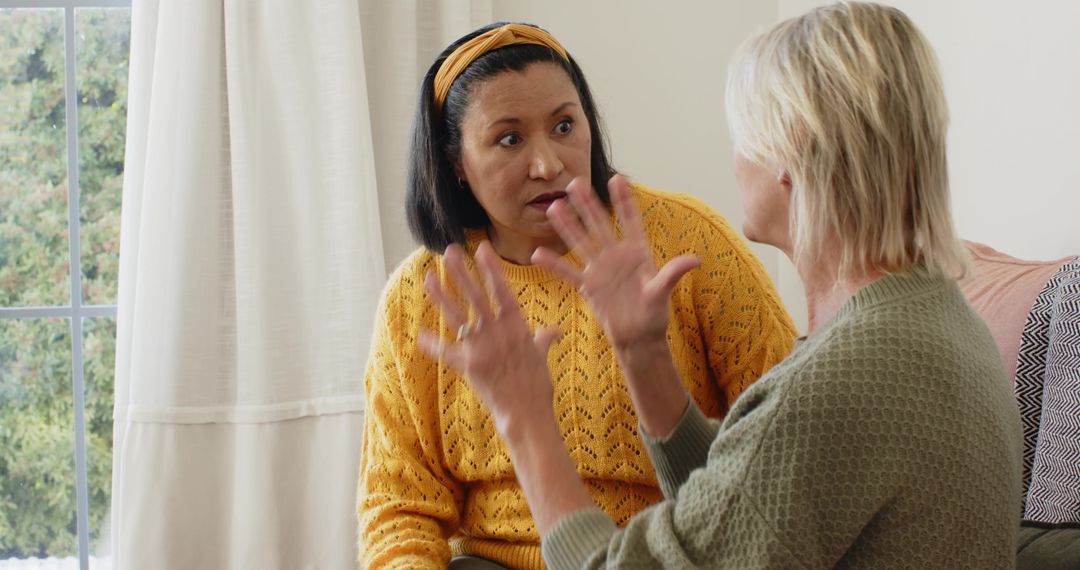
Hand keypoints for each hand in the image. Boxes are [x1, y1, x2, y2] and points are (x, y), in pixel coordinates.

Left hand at [417, 242, 560, 436]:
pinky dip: (432, 344)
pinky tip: (420, 334)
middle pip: (476, 294)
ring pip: (457, 314)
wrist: (528, 412)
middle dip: (462, 271)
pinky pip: (446, 352)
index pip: (502, 288)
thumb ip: (546, 338)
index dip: (491, 267)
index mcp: (517, 324)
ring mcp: (482, 347)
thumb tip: (555, 331)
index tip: (482, 248)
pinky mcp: (469, 366)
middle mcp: (498, 331)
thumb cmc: (538, 384)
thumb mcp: (542, 355)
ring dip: (441, 294)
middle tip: (450, 251)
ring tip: (429, 275)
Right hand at [533, 174, 699, 350]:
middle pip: (599, 225)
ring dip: (567, 226)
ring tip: (554, 206)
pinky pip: (569, 273)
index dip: (624, 200)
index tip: (617, 178)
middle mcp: (616, 257)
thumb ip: (673, 273)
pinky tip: (537, 254)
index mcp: (638, 253)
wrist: (639, 338)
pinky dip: (554, 265)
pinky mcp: (589, 287)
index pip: (630, 220)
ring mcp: (600, 270)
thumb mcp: (663, 291)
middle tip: (575, 182)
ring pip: (581, 242)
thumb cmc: (654, 314)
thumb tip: (695, 260)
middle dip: (588, 205)